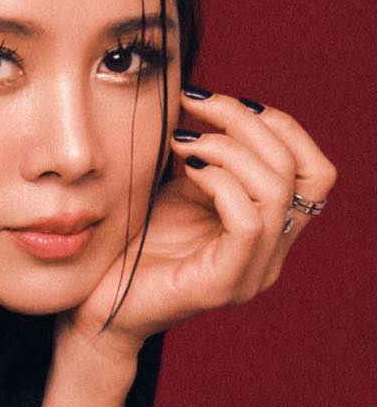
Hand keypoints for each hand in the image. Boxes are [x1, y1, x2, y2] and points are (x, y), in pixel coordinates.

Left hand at [69, 87, 336, 350]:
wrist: (96, 306)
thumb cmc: (130, 246)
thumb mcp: (173, 190)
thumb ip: (201, 156)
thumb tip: (201, 100)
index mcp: (266, 228)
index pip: (310, 168)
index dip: (276, 124)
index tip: (218, 100)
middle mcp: (270, 252)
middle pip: (302, 170)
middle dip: (249, 122)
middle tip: (196, 103)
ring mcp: (252, 271)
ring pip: (278, 191)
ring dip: (230, 148)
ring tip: (183, 138)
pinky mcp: (225, 284)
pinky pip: (248, 220)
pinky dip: (220, 181)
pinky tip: (185, 166)